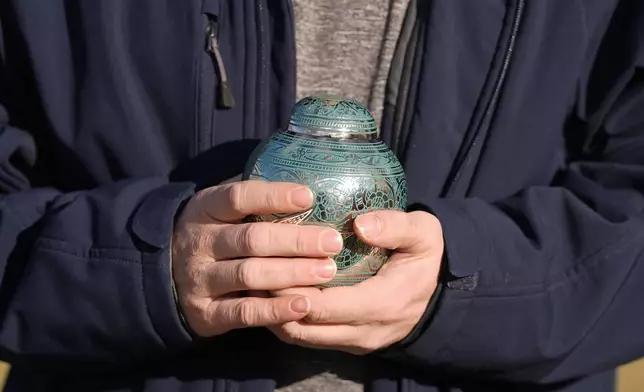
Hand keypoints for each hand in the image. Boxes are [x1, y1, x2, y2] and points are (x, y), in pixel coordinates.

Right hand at [172, 180, 342, 336]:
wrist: (166, 274)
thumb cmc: (215, 233)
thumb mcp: (222, 207)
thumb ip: (254, 196)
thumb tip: (307, 176)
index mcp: (205, 209)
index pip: (238, 197)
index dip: (274, 196)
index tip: (309, 197)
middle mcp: (199, 242)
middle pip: (251, 239)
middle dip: (297, 241)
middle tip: (333, 242)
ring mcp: (199, 279)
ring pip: (249, 275)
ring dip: (292, 274)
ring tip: (327, 271)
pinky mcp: (205, 313)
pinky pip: (243, 312)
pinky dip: (275, 310)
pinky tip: (304, 305)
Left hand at [267, 210, 442, 354]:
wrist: (439, 290)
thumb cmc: (426, 256)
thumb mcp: (423, 233)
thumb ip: (396, 227)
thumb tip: (361, 225)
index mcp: (381, 304)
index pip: (323, 307)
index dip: (291, 289)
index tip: (268, 262)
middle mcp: (364, 332)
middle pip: (304, 327)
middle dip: (274, 303)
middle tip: (252, 271)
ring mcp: (355, 342)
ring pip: (301, 337)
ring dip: (276, 313)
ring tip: (257, 281)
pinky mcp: (347, 343)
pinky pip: (309, 337)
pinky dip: (287, 318)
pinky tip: (275, 292)